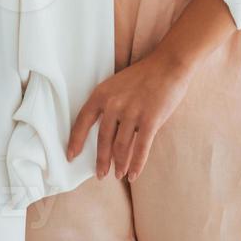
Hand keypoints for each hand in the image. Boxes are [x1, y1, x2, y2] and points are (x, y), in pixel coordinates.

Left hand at [66, 51, 195, 183]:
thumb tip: (107, 133)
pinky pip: (140, 148)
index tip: (71, 156)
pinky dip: (136, 165)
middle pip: (103, 139)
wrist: (168, 64)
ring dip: (119, 164)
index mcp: (102, 94)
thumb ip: (109, 105)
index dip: (76, 140)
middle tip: (100, 174)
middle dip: (101, 160)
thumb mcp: (117, 85)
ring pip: (121, 147)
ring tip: (118, 175)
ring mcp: (132, 112)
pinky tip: (134, 175)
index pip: (83, 121)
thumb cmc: (144, 75)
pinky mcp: (150, 120)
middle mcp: (114, 104)